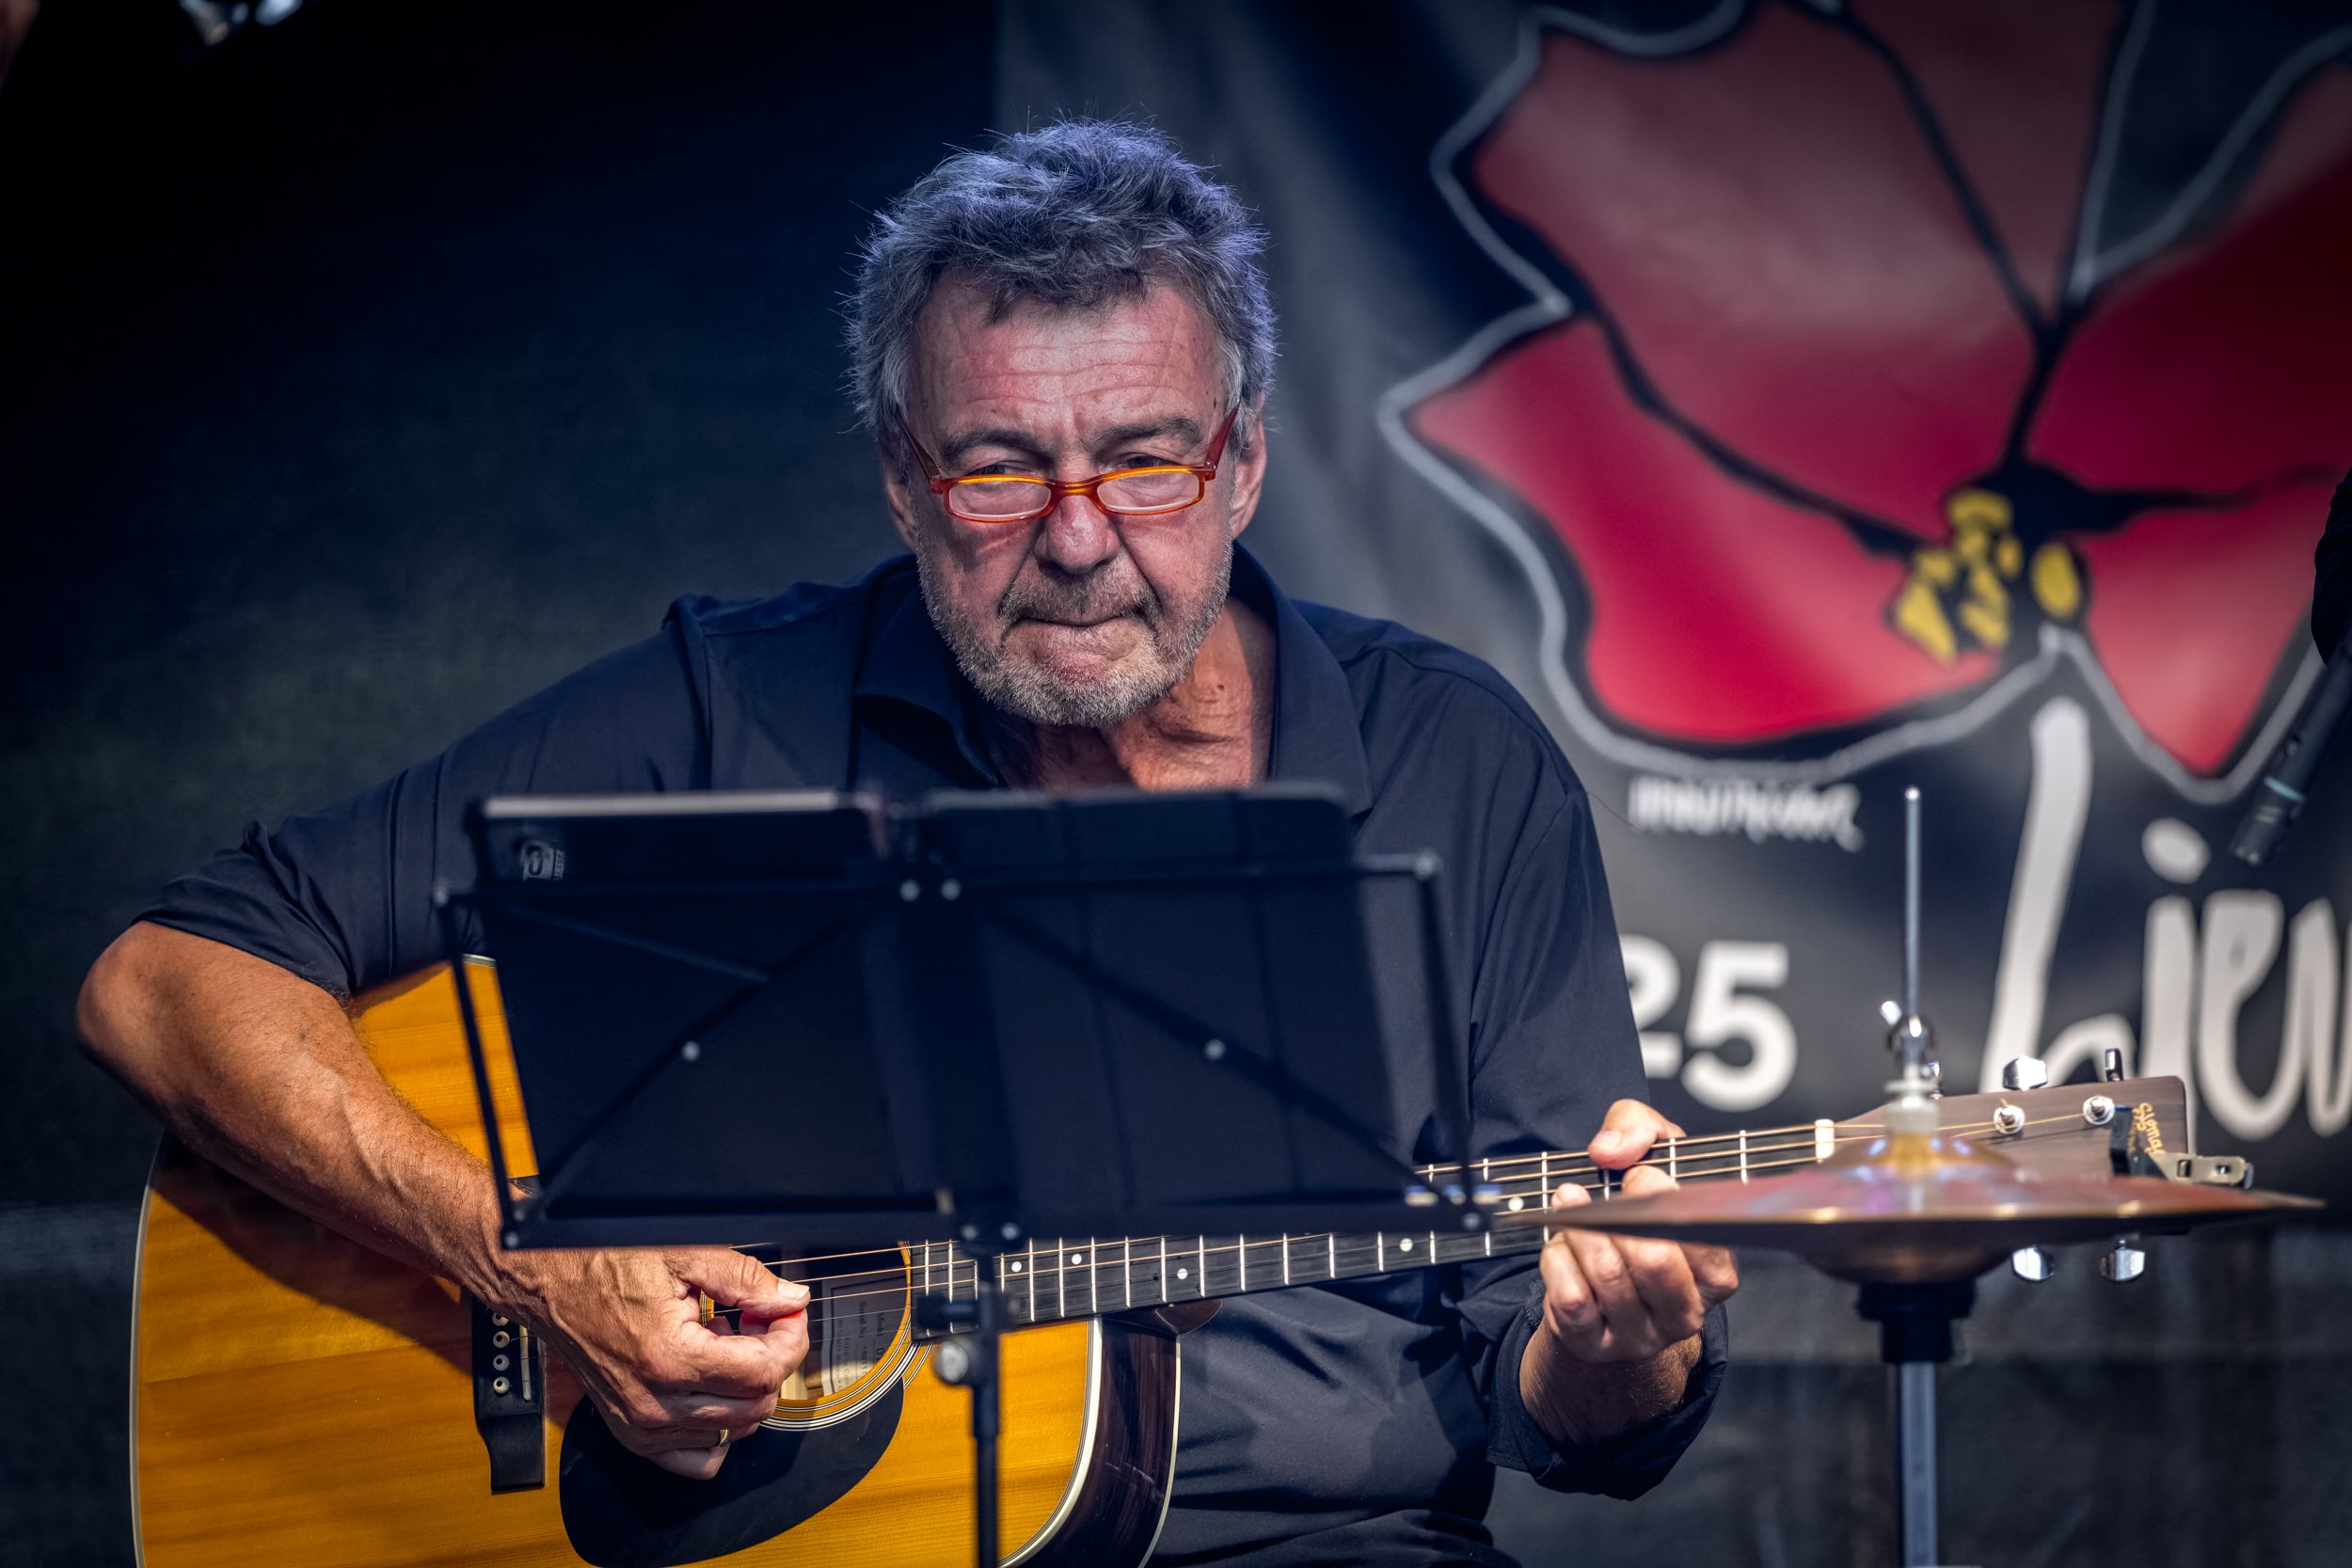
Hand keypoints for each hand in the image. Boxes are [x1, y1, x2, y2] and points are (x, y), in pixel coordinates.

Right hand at [504, 1245, 808, 1479]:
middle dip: (771, 1360)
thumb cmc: (602, 1265)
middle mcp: (655, 1404)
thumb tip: (790, 1302)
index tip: (786, 1315)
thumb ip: (745, 1280)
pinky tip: (710, 1386)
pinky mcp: (634, 1435)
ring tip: (723, 1345)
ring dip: (743, 1390)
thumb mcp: (683, 1255)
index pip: (764, 1373)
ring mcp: (643, 1426)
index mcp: (670, 1359)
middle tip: (756, 1322)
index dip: (789, 1339)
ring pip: (734, 1430)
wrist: (546, 1284)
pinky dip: (718, 1427)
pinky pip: (699, 1457)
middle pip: (756, 1405)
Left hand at [1538, 1099, 1738, 1365]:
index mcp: (1716, 1273)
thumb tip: (1610, 1149)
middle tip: (1594, 1193)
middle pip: (1654, 1262)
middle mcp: (1685, 1312)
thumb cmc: (1636, 1216)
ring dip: (1580, 1231)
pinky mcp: (1594, 1345)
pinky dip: (1558, 1261)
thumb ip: (1639, 1129)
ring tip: (1569, 1204)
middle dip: (1615, 1216)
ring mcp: (1640, 1336)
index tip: (1638, 1176)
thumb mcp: (1651, 1156)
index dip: (1663, 1199)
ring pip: (1608, 1279)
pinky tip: (1561, 1243)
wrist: (1597, 1282)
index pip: (1703, 1240)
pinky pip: (1572, 1302)